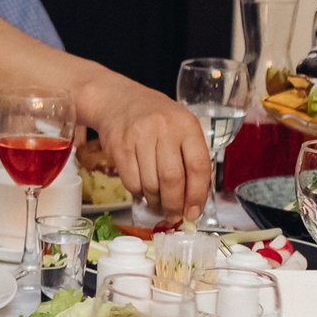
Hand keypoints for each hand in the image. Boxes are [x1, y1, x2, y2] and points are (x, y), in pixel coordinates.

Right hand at [81, 78, 211, 219]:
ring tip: (157, 204)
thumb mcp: (180, 128)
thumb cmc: (155, 118)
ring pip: (150, 184)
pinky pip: (130, 181)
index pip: (198, 166)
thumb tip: (192, 203)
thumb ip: (189, 159)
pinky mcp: (119, 146)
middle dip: (174, 205)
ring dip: (155, 201)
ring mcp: (139, 136)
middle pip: (172, 179)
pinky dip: (138, 193)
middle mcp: (164, 128)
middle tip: (173, 216)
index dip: (197, 195)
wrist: (118, 99)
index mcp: (187, 125)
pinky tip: (141, 192)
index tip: (194, 213)